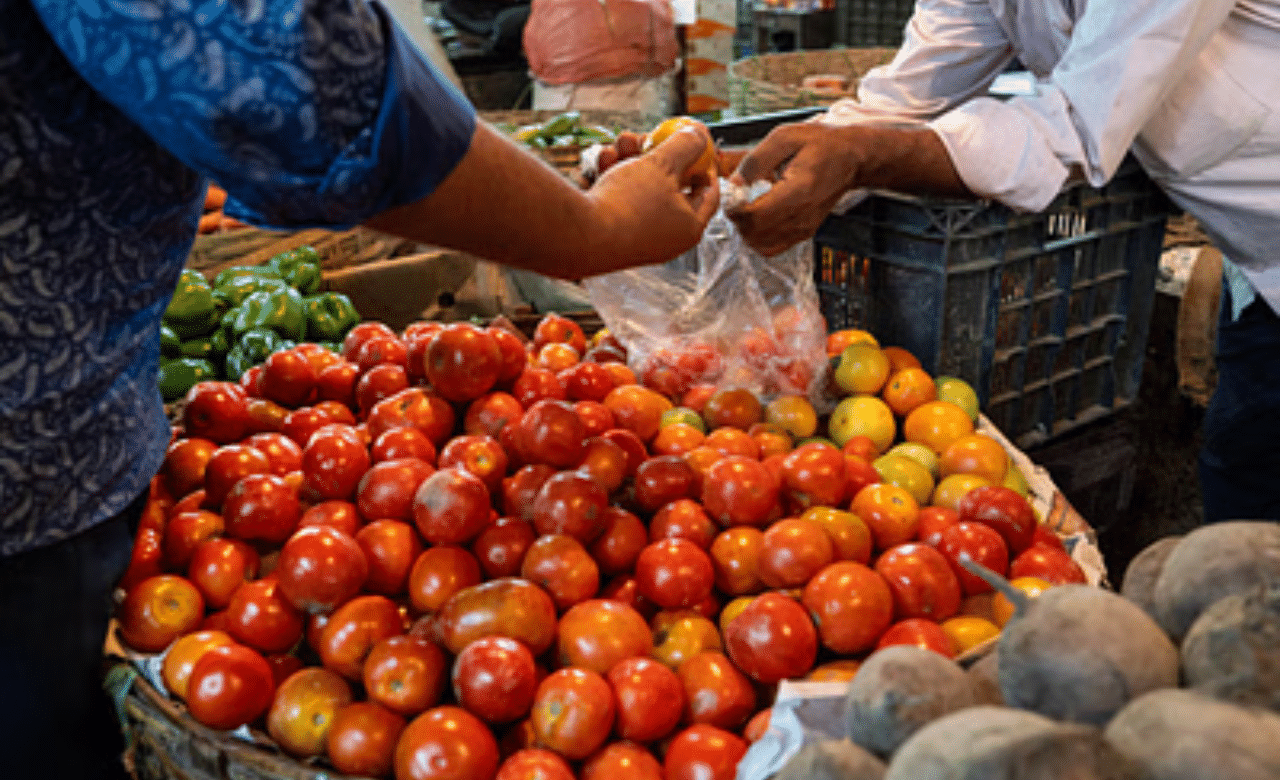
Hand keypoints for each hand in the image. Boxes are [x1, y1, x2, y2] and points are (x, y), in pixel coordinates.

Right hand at [586, 125, 719, 269]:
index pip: (708, 192)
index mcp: (690, 227)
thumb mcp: (663, 165)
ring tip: (621, 141)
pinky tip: (604, 159)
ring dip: (632, 160)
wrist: (580, 236)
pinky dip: (614, 178)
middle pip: (671, 186)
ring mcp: (638, 237)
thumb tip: (699, 135)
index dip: (705, 162)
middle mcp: (667, 237)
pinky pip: (620, 200)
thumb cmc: (629, 203)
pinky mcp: (613, 234)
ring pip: (641, 188)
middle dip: (658, 154)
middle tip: (650, 135)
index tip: (696, 144)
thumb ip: (685, 146)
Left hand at [727, 122, 863, 256]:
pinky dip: (758, 236)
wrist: (851, 158)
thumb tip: (733, 184)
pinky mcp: (803, 233)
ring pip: (759, 244)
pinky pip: (771, 247)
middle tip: (740, 196)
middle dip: (737, 217)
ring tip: (752, 204)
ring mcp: (804, 228)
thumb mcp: (784, 137)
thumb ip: (755, 161)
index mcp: (798, 190)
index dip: (735, 207)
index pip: (755, 216)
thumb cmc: (821, 144)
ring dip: (746, 227)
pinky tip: (761, 215)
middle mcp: (802, 216)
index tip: (734, 192)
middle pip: (753, 234)